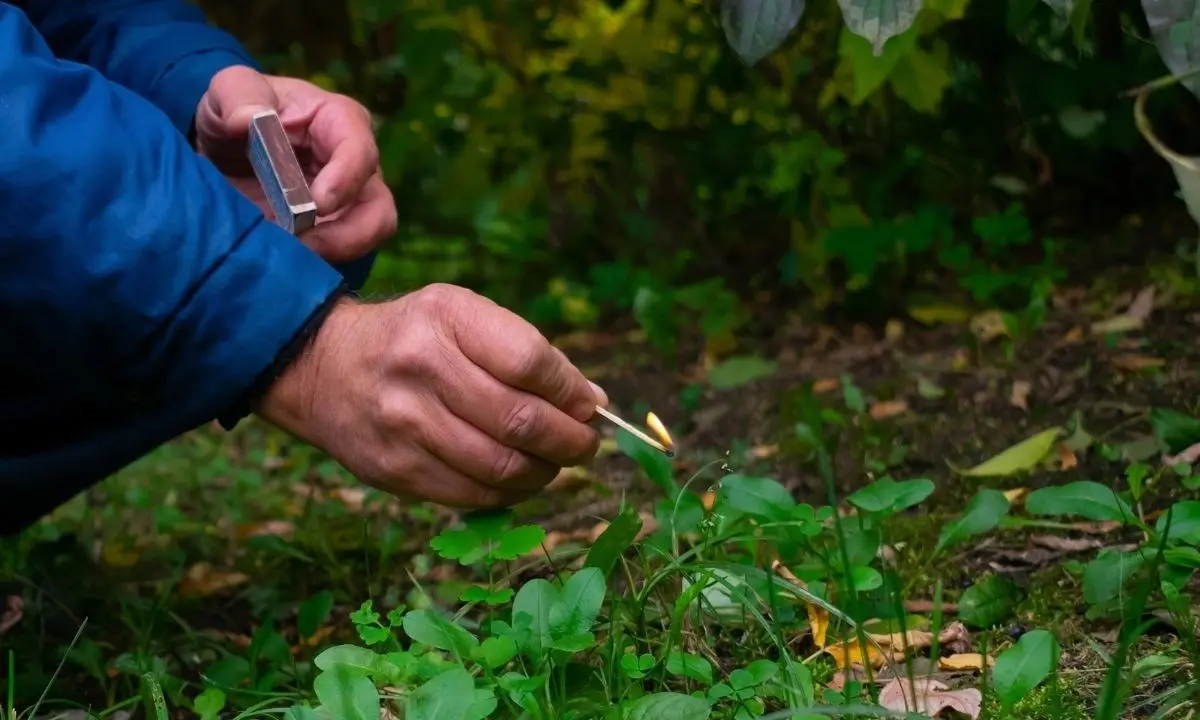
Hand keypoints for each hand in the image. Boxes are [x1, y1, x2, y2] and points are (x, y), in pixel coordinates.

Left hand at [194, 65, 396, 263]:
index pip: (360, 151)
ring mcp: (348, 203)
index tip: (317, 204)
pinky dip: (313, 262)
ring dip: (332, 252)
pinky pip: (336, 254)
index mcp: (340, 122)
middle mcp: (356, 166)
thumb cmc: (238, 108)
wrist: (226, 144)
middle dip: (347, 234)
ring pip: (365, 238)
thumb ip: (238, 95)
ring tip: (291, 256)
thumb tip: (250, 119)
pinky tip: (281, 258)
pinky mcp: (331, 231)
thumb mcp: (229, 88)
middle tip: (304, 244)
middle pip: (378, 209)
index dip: (345, 180)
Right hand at [258, 284, 608, 507]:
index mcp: (445, 317)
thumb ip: (527, 352)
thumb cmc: (414, 337)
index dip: (571, 393)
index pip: (531, 362)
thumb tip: (592, 401)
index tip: (589, 406)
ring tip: (555, 463)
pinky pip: (473, 495)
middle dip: (570, 441)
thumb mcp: (462, 316)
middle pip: (521, 421)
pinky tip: (520, 479)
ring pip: (501, 467)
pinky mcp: (395, 469)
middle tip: (585, 444)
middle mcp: (421, 368)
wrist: (321, 367)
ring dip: (546, 472)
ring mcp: (404, 423)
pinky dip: (510, 493)